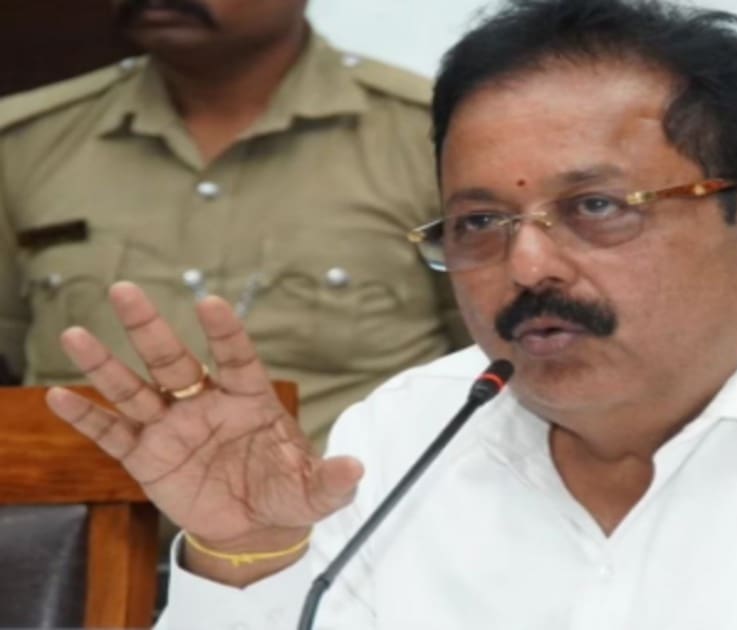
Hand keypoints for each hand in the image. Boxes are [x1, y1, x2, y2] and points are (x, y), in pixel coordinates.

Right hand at [45, 282, 362, 557]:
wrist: (257, 528)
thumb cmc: (288, 493)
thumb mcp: (316, 492)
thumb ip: (333, 479)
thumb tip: (356, 467)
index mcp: (249, 399)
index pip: (236, 357)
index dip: (224, 332)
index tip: (209, 303)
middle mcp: (205, 403)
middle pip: (173, 360)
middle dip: (149, 327)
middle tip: (124, 290)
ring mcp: (172, 428)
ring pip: (134, 388)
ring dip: (105, 364)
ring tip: (75, 334)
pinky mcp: (147, 458)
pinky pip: (112, 434)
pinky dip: (87, 418)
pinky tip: (59, 396)